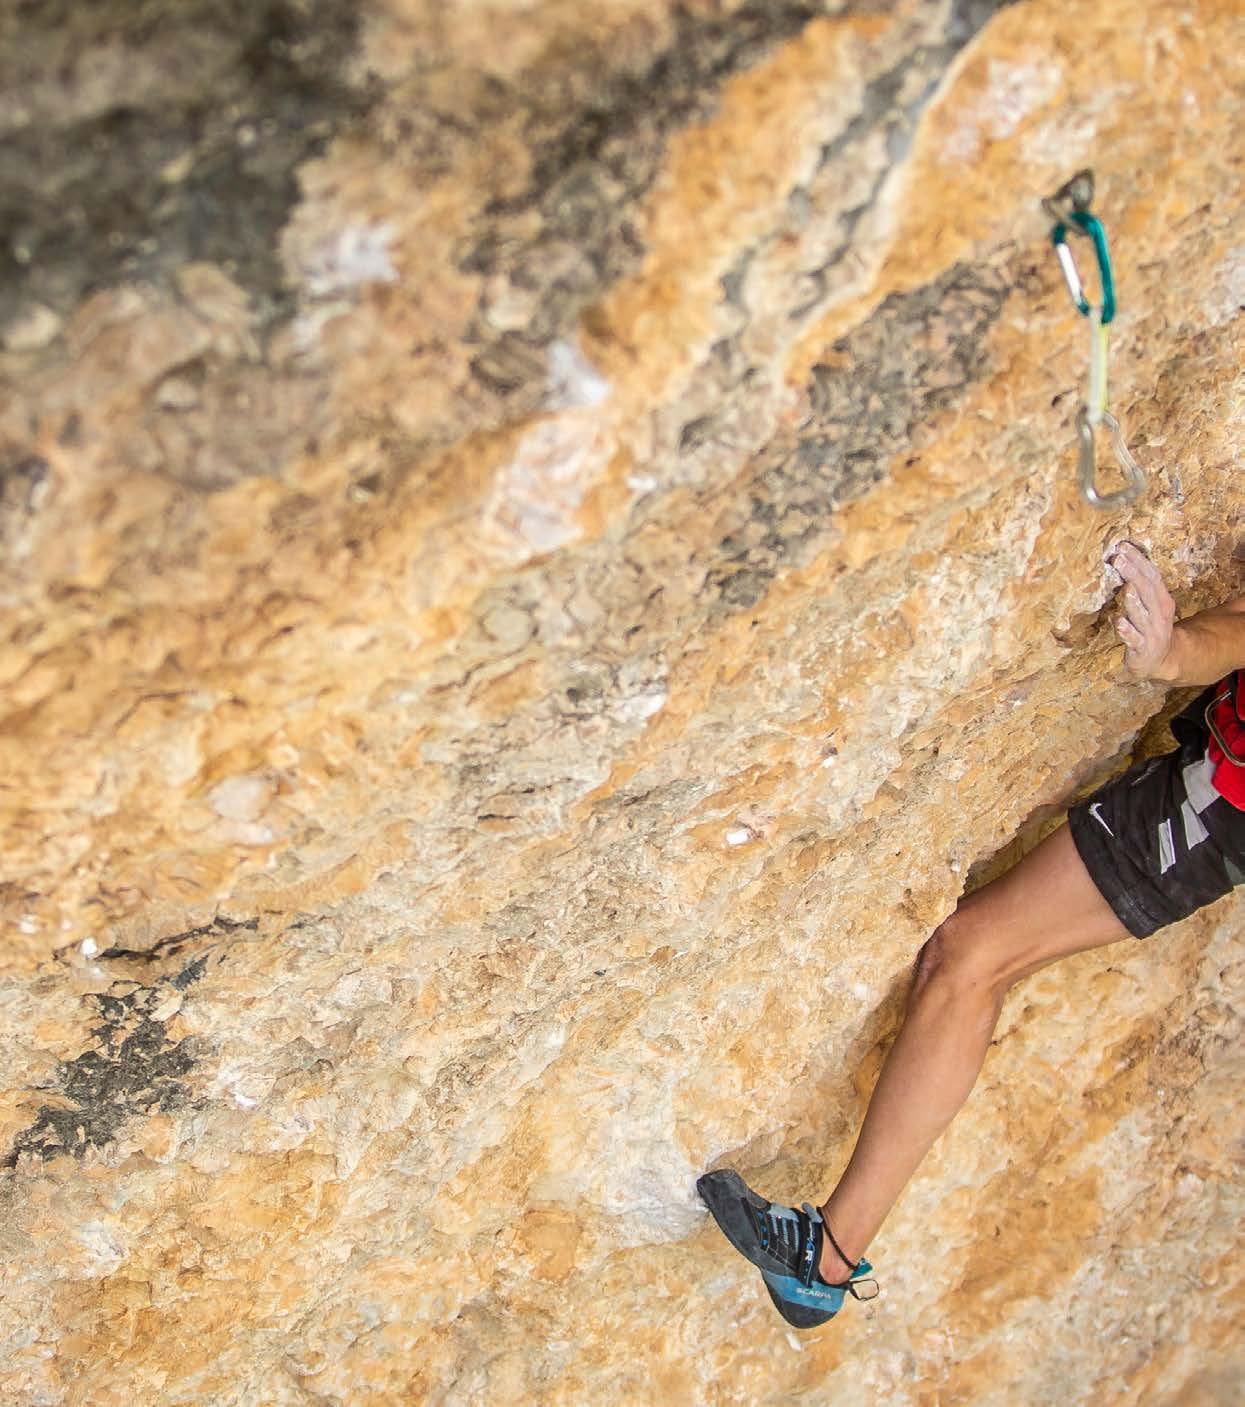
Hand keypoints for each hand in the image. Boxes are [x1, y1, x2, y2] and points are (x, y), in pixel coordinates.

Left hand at [1109, 541, 1177, 679]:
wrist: (1162, 659)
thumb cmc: (1150, 626)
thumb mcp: (1150, 604)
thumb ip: (1139, 585)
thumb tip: (1121, 559)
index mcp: (1161, 600)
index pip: (1151, 576)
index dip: (1138, 560)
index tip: (1123, 546)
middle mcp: (1158, 613)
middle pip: (1147, 591)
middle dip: (1133, 574)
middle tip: (1118, 559)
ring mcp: (1151, 631)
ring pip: (1142, 614)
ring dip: (1134, 601)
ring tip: (1126, 587)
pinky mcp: (1141, 648)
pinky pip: (1134, 639)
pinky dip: (1127, 631)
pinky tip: (1119, 622)